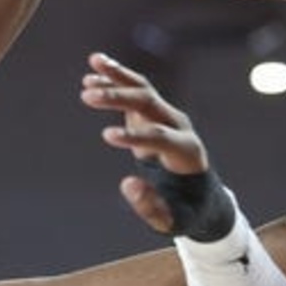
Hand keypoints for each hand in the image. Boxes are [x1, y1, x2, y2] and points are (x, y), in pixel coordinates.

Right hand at [79, 52, 233, 238]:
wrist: (199, 190)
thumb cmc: (184, 209)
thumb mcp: (171, 219)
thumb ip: (151, 207)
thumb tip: (128, 184)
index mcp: (186, 152)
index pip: (161, 137)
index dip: (135, 136)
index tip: (107, 135)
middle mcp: (179, 126)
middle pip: (150, 104)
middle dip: (119, 99)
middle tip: (87, 96)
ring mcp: (167, 116)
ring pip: (143, 89)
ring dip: (117, 77)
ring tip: (92, 67)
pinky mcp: (153, 112)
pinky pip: (134, 89)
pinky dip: (116, 77)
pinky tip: (94, 66)